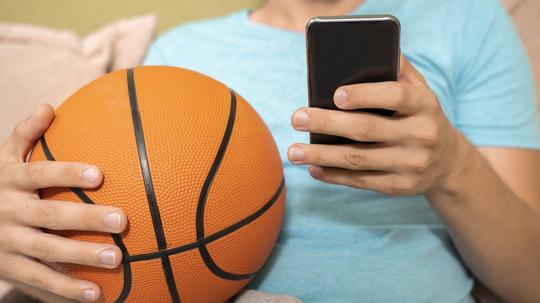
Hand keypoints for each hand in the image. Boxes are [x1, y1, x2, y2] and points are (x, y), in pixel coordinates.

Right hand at [0, 104, 127, 300]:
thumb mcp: (4, 160)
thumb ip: (24, 135)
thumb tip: (48, 107)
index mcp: (10, 182)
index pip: (39, 174)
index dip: (67, 173)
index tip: (100, 174)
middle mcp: (7, 213)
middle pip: (50, 216)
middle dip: (87, 219)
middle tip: (123, 221)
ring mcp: (7, 245)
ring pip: (47, 252)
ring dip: (82, 257)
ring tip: (117, 260)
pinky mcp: (10, 270)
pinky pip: (39, 281)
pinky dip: (66, 290)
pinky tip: (95, 295)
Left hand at [288, 55, 470, 195]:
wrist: (447, 162)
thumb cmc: (420, 116)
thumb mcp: (419, 90)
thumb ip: (398, 69)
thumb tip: (369, 46)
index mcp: (424, 105)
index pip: (395, 96)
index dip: (365, 95)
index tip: (335, 95)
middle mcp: (421, 136)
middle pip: (366, 130)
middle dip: (327, 124)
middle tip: (297, 118)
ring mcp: (411, 164)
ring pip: (358, 159)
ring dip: (321, 155)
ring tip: (293, 151)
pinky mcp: (398, 186)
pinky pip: (361, 181)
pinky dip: (333, 175)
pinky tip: (313, 168)